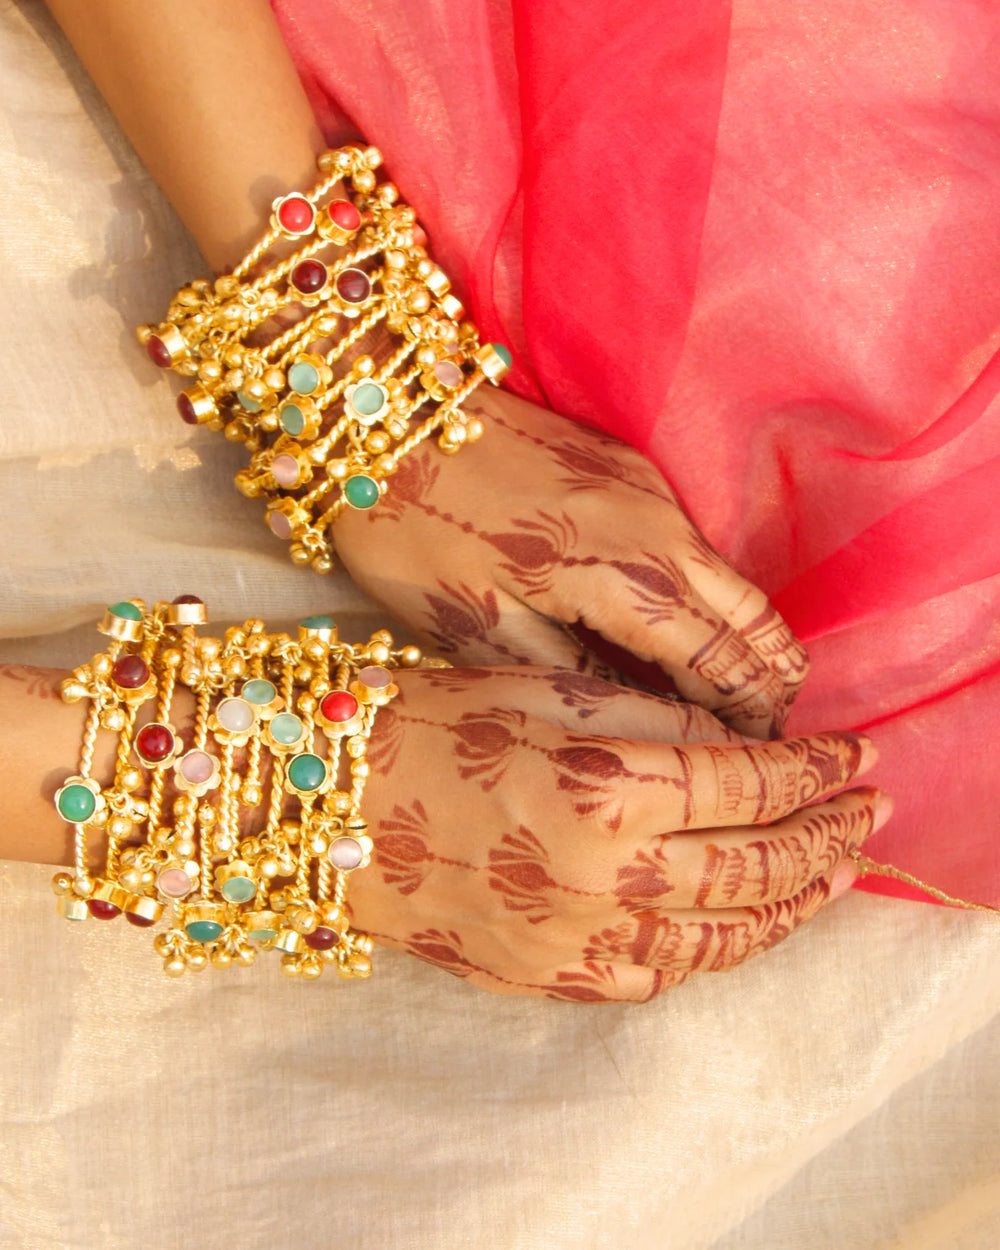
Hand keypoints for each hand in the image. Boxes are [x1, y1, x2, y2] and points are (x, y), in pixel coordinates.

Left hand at [335, 387, 808, 738]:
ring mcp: (648, 490)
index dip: (750, 717)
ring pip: (732, 579)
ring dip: (743, 638)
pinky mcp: (629, 469)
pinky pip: (694, 544)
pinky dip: (707, 597)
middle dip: (770, 680)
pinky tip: (675, 631)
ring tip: (726, 695)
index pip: (726, 662)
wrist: (389, 420)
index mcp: (623, 577)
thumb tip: (646, 720)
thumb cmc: (418, 534)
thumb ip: (575, 678)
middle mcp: (657, 528)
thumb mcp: (483, 630)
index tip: (757, 758)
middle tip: (759, 731)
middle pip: (756, 616)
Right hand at [351, 667, 885, 1000]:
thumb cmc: (427, 728)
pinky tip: (739, 923)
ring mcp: (579, 938)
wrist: (331, 810)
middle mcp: (605, 875)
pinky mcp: (552, 977)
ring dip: (792, 902)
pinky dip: (716, 948)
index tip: (855, 754)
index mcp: (605, 787)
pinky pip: (661, 974)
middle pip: (756, 864)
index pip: (750, 780)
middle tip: (868, 809)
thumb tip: (736, 743)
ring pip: (723, 934)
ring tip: (833, 872)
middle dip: (827, 834)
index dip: (814, 767)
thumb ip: (651, 722)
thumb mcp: (544, 692)